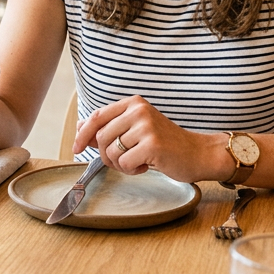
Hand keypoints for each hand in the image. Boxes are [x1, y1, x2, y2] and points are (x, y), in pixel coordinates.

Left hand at [73, 95, 224, 183]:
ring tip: (139, 162)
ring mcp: (146, 126)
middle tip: (123, 162)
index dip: (82, 134)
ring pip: (112, 152)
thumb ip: (111, 127)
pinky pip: (125, 163)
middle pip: (101, 137)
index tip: (76, 148)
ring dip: (121, 165)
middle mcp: (138, 110)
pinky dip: (132, 170)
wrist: (197, 153)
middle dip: (107, 156)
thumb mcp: (136, 130)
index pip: (97, 116)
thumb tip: (80, 129)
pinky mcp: (152, 144)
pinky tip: (147, 165)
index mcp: (133, 103)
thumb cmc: (165, 144)